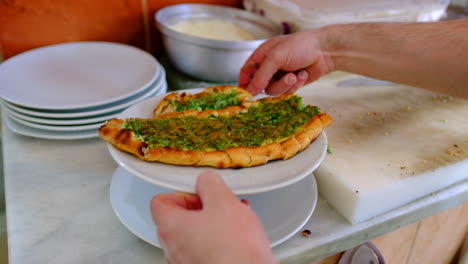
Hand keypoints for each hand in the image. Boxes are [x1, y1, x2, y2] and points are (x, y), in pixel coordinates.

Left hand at [151, 170, 276, 263]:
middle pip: (177, 220)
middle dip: (201, 209)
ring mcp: (184, 263)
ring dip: (211, 226)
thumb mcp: (224, 201)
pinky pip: (203, 252)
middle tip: (220, 206)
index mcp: (170, 227)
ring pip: (193, 237)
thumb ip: (209, 184)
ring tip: (234, 223)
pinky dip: (217, 243)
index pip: (160, 202)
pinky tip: (237, 241)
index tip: (199, 193)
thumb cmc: (234, 248)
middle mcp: (172, 248)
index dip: (181, 193)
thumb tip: (205, 180)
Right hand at [238, 30, 333, 95]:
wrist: (325, 51)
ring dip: (285, 85)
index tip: (246, 95)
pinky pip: (287, 92)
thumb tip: (249, 91)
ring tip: (295, 75)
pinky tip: (303, 74)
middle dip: (273, 84)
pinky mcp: (291, 84)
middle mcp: (269, 67)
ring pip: (274, 91)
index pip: (246, 72)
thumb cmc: (300, 46)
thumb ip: (261, 75)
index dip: (245, 84)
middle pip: (260, 85)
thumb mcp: (276, 57)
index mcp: (262, 56)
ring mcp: (280, 76)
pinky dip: (296, 84)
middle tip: (285, 78)